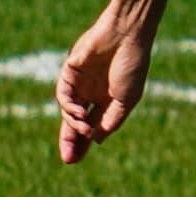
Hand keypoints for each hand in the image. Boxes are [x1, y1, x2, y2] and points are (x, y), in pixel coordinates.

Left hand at [54, 0, 153, 162]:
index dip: (83, 143)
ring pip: (68, 110)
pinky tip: (79, 113)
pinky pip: (63, 93)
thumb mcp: (126, 99)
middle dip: (71, 140)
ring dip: (73, 123)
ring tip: (82, 127)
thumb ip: (111, 120)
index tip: (75, 161)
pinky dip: (68, 106)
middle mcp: (91, 93)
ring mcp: (80, 82)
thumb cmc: (132, 65)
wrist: (126, 35)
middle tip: (68, 159)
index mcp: (107, 100)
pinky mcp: (70, 71)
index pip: (91, 126)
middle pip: (75, 122)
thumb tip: (96, 140)